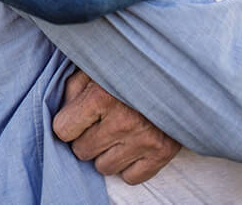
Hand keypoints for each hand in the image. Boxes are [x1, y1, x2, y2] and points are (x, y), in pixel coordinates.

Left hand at [53, 69, 180, 183]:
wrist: (178, 67)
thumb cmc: (131, 63)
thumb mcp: (97, 64)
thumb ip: (74, 87)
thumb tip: (63, 112)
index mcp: (101, 95)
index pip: (63, 130)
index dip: (69, 122)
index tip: (79, 114)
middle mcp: (123, 121)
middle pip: (82, 151)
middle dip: (87, 136)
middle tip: (101, 120)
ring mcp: (144, 139)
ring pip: (104, 167)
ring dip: (107, 152)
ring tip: (118, 130)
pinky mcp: (162, 152)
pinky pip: (131, 178)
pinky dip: (130, 164)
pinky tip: (133, 143)